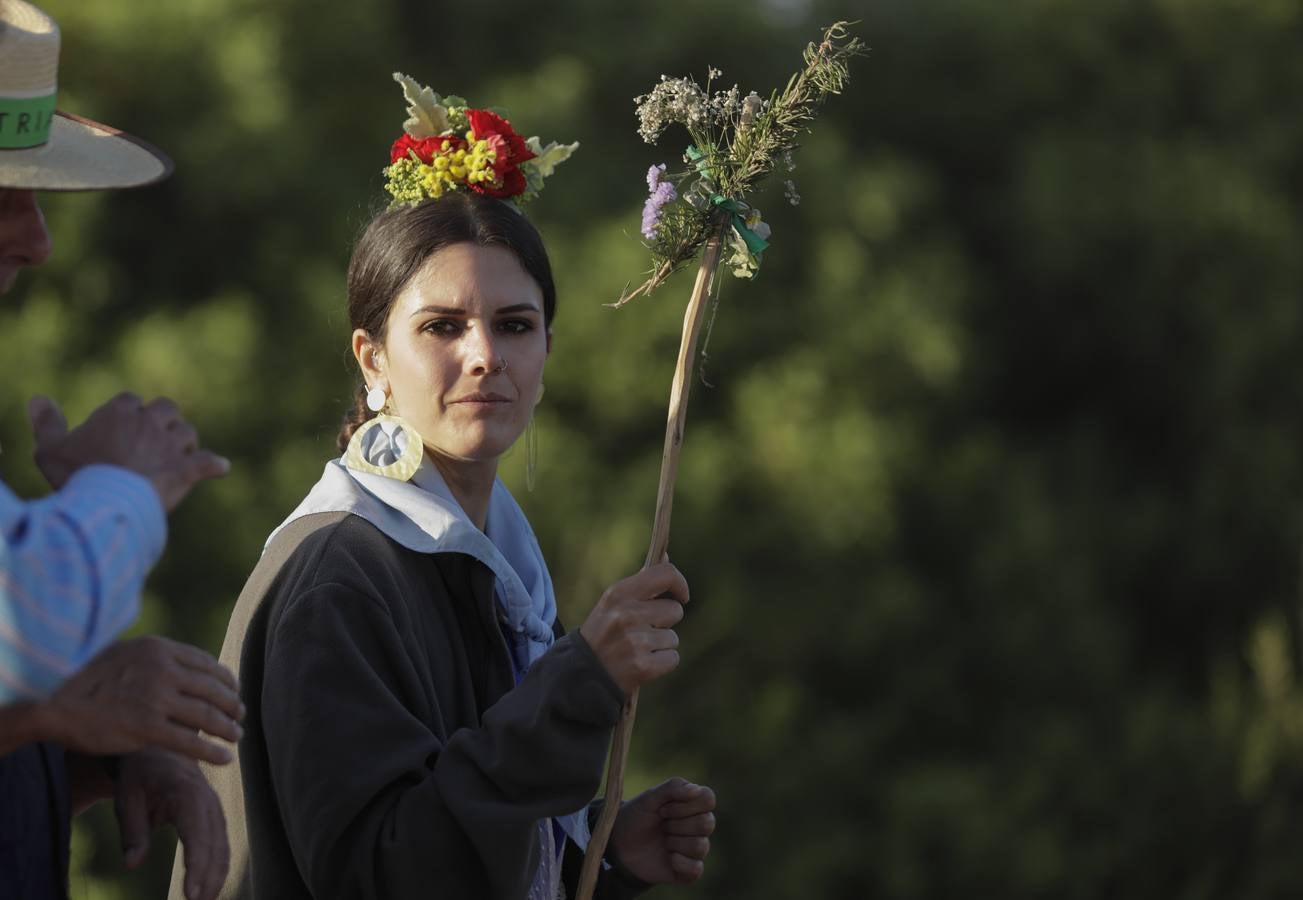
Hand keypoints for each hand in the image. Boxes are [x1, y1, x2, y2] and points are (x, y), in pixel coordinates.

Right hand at [29, 392, 229, 511]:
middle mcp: (150, 423)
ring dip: (185, 442)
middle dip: (162, 420)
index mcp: (120, 412)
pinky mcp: (186, 470)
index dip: (126, 414)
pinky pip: (207, 462)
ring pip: (188, 432)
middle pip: (165, 409)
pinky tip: (221, 467)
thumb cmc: (76, 475)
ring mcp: (171, 446)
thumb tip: (39, 399)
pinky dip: (214, 465)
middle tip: (155, 438)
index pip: (130, 401)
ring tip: (177, 454)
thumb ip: (46, 423)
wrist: (105, 503)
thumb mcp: (50, 449)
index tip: (119, 430)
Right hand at [41, 636, 243, 764]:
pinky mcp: (146, 727)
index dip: (225, 680)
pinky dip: (212, 751)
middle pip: (212, 689)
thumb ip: (154, 659)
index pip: (206, 664)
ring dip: (227, 729)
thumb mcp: (123, 655)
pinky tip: (225, 758)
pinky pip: (190, 741)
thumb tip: (183, 664)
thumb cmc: (85, 681)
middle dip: (232, 705)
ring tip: (236, 737)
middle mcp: (162, 669)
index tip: (233, 691)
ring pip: (207, 715)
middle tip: (240, 716)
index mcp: (158, 649)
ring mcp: (155, 697)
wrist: (51, 703)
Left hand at [115, 748, 228, 899]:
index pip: (197, 836)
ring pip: (223, 846)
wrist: (158, 751)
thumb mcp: (127, 799)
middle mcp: (208, 801)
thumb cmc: (140, 775)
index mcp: (186, 794)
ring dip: (217, 875)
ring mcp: (215, 807)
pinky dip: (218, 865)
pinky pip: (221, 842)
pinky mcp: (215, 814)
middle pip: (215, 845)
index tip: (192, 895)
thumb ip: (133, 831)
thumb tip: (132, 865)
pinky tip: (210, 886)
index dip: (197, 867)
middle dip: (210, 878)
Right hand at [579, 562, 688, 695]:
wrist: (581, 675)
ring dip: (661, 645)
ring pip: (673, 637)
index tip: (681, 595)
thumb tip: (667, 557)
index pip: (665, 574)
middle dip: (664, 622)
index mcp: (619, 593)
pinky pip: (673, 658)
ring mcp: (635, 642)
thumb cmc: (603, 634)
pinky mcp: (642, 667)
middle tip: (642, 631)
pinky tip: (643, 664)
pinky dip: (662, 663)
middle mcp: (627, 615)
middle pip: (675, 610)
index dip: (679, 583)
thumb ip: (641, 583)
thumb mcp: (613, 603)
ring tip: (637, 649)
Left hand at [609, 777, 715, 884]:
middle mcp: (699, 826)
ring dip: (675, 842)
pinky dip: (679, 862)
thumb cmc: (637, 817)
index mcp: (693, 804)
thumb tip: (696, 790)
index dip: (686, 805)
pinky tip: (668, 858)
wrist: (620, 845)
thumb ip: (672, 788)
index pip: (708, 799)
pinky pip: (696, 869)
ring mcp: (696, 848)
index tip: (662, 809)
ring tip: (663, 841)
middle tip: (661, 825)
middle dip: (676, 824)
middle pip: (707, 823)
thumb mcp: (649, 798)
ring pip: (701, 846)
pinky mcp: (689, 871)